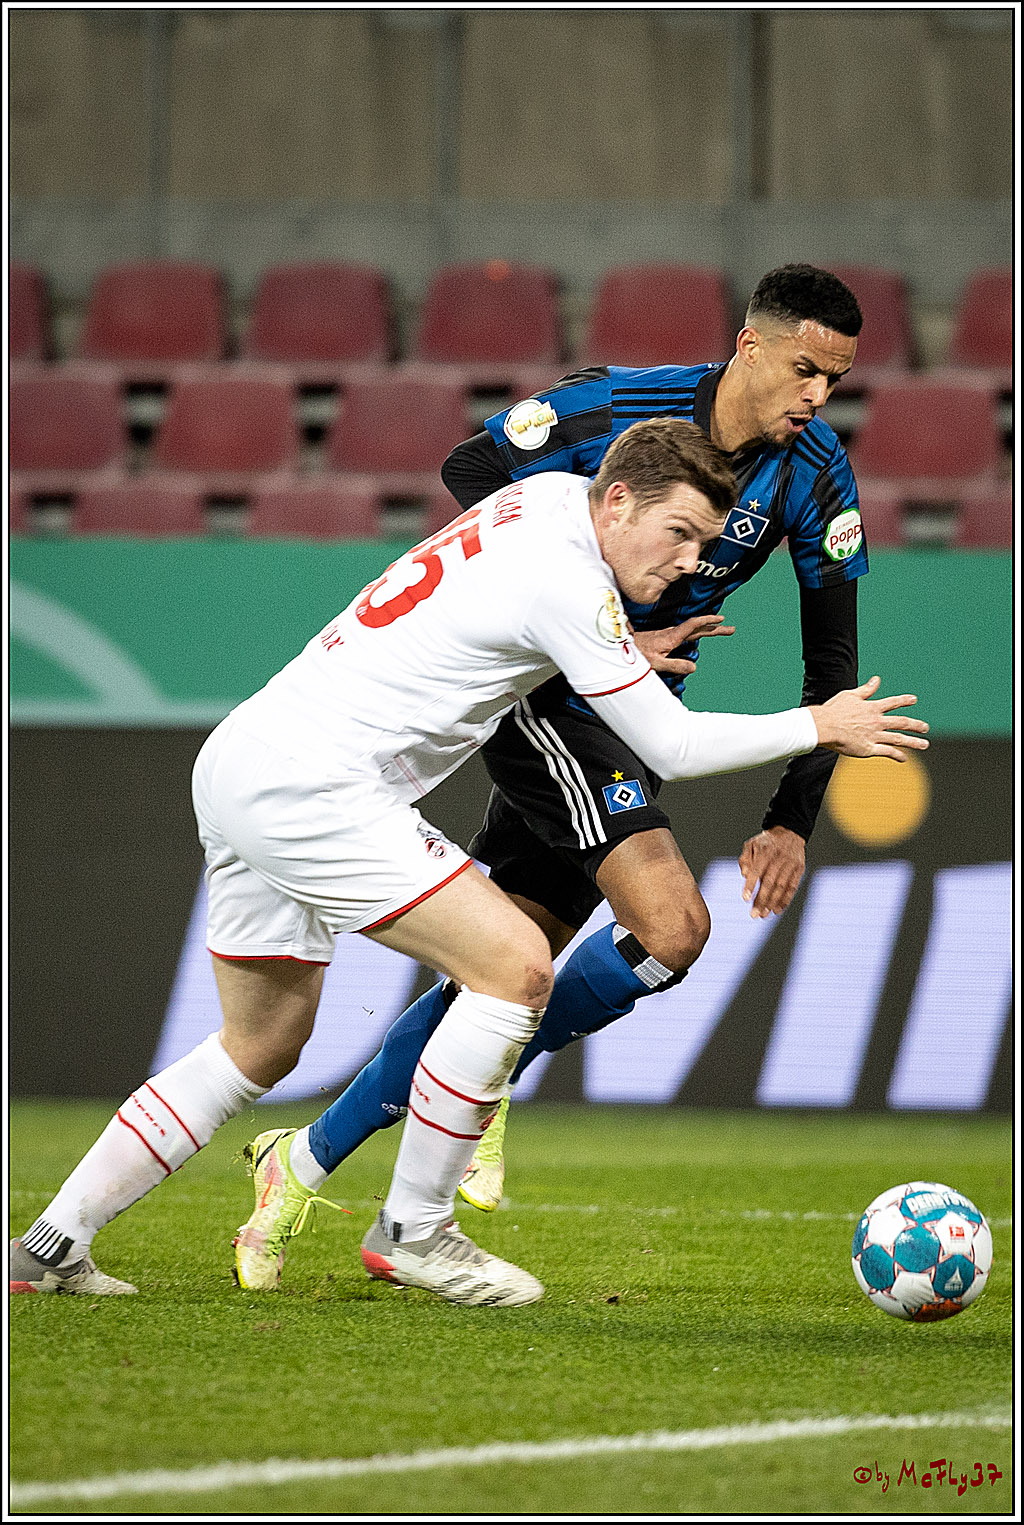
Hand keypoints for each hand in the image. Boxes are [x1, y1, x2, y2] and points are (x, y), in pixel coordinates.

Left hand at [632, 615, 735, 676]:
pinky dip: (697, 632)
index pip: (693, 625)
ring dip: (708, 629)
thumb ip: (675, 666)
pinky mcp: (665, 639)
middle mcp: (672, 634)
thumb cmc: (637, 655)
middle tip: (731, 629)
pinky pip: (686, 634)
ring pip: (693, 630)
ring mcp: (669, 635)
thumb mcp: (656, 663)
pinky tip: (700, 635)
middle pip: (698, 628)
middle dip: (715, 627)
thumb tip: (694, 668)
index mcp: (672, 637)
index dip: (707, 621)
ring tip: (721, 630)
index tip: (721, 620)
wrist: (621, 647)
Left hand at [738, 826, 805, 918]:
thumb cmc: (765, 843)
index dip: (751, 885)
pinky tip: (777, 910)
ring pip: (781, 887)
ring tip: (764, 915)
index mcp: (765, 851)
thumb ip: (744, 859)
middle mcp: (778, 858)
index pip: (756, 871)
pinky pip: (792, 887)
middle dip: (761, 900)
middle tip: (754, 915)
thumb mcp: (750, 845)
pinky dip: (785, 900)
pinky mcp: (799, 869)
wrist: (789, 832)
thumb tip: (745, 876)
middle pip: (770, 882)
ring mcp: (790, 864)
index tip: (745, 899)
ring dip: (772, 903)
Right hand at [809, 677, 928, 760]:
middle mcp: (877, 721)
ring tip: (924, 744)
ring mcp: (874, 735)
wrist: (824, 726)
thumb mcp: (850, 695)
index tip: (913, 699)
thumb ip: (866, 690)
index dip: (904, 700)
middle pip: (902, 722)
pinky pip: (887, 752)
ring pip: (899, 739)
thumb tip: (877, 679)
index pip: (893, 702)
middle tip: (925, 727)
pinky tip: (904, 758)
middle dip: (916, 725)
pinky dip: (897, 755)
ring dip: (913, 742)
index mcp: (872, 707)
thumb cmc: (833, 710)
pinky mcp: (869, 749)